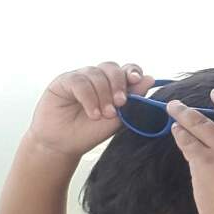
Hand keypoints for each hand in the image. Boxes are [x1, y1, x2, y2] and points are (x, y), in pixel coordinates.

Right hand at [27, 62, 154, 158]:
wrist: (63, 145)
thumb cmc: (89, 132)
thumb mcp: (117, 119)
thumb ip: (132, 100)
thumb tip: (150, 79)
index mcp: (111, 84)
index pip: (125, 69)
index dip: (133, 71)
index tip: (137, 81)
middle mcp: (96, 78)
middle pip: (111, 67)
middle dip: (119, 83)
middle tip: (120, 103)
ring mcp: (80, 78)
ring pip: (96, 74)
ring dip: (103, 94)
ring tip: (103, 115)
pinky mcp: (64, 82)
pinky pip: (80, 81)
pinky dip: (89, 97)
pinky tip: (92, 113)